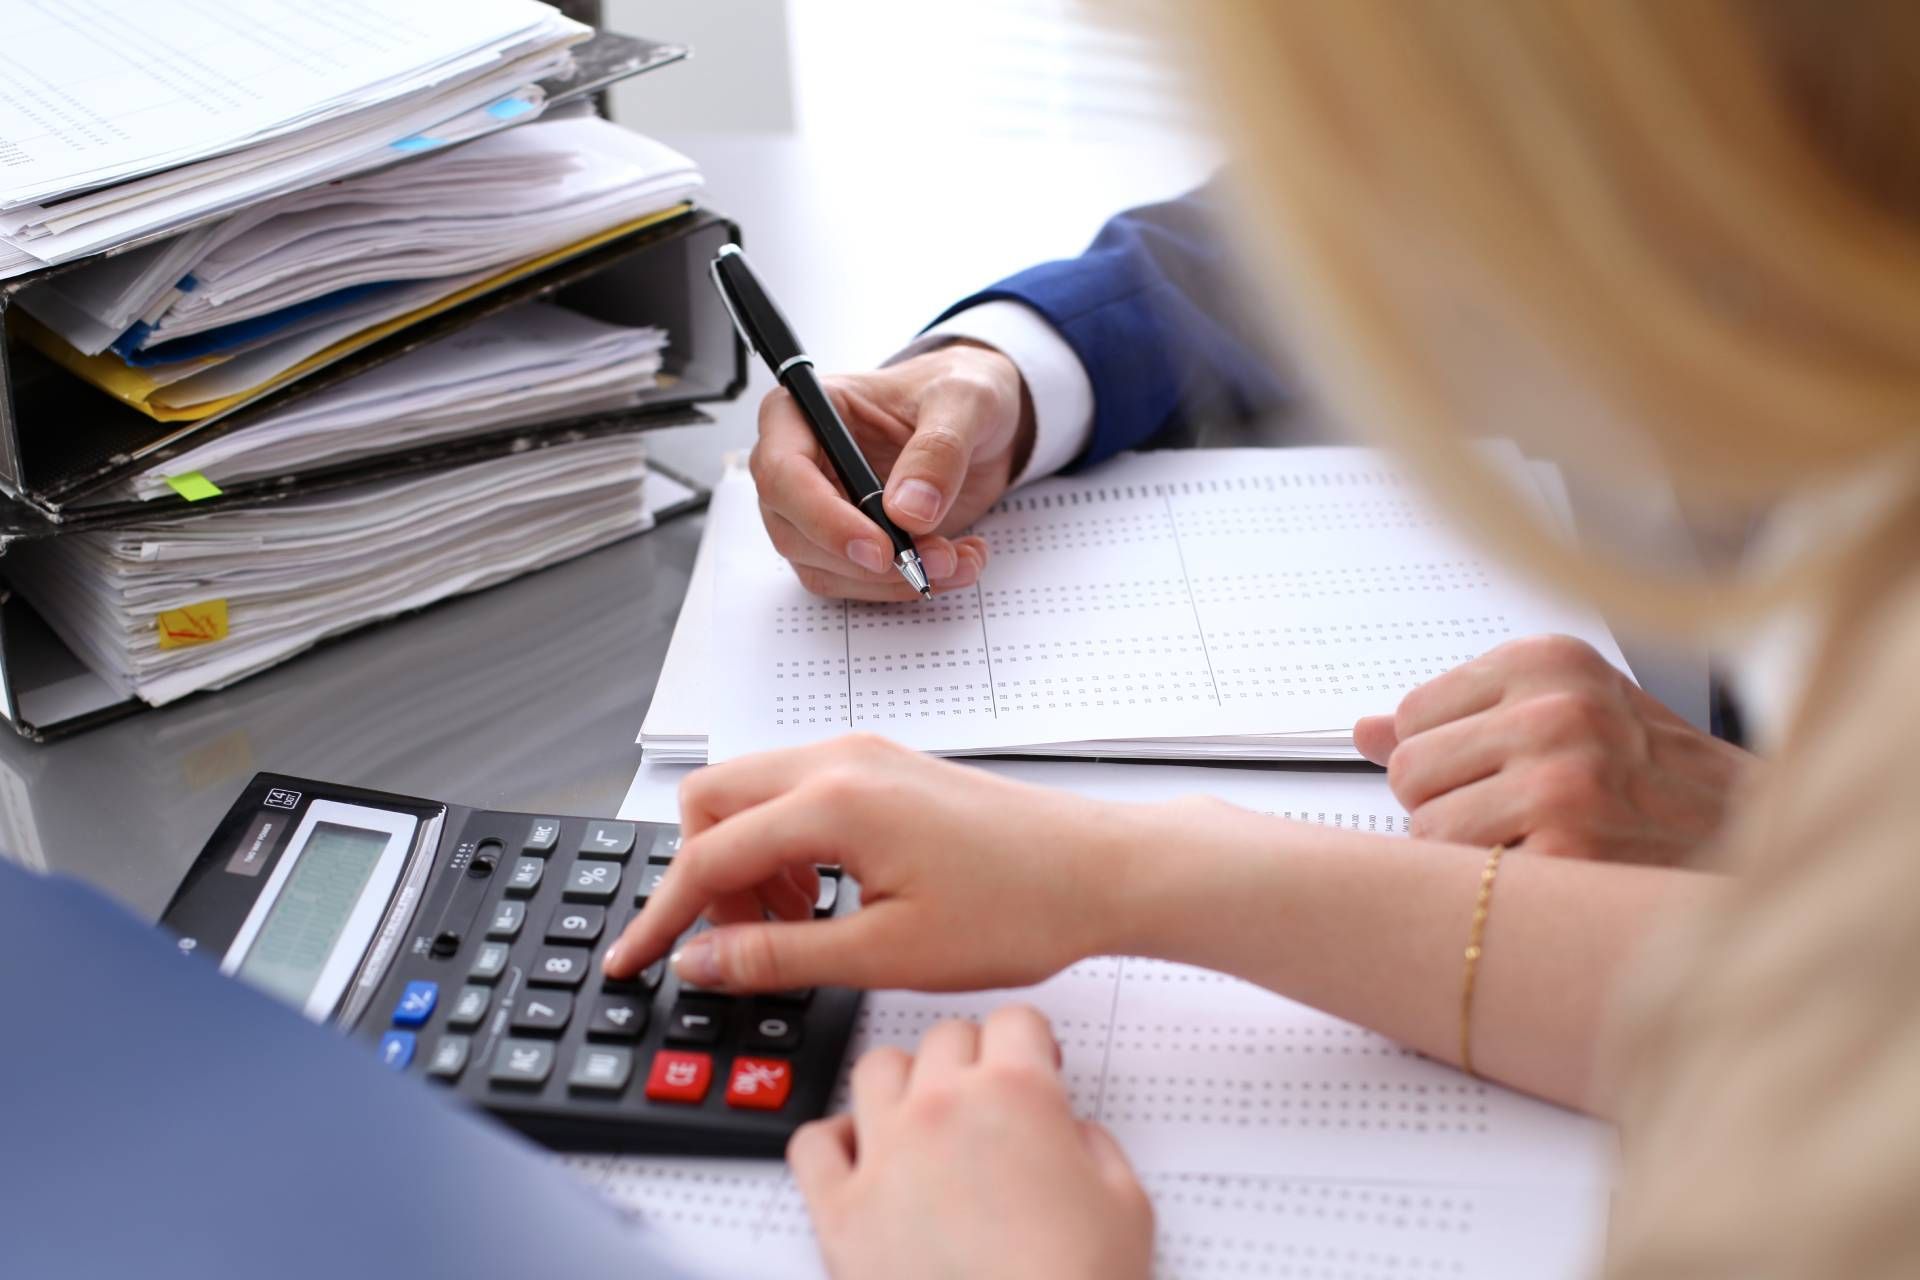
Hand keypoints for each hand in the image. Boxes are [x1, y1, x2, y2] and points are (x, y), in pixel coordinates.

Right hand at [601, 735, 1138, 991]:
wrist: (1102, 871)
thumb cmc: (1018, 907)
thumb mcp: (886, 953)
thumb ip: (778, 955)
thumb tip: (701, 960)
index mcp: (834, 800)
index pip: (706, 854)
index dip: (662, 917)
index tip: (632, 961)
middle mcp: (841, 758)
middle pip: (712, 800)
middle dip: (699, 874)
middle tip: (727, 943)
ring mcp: (865, 754)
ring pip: (752, 792)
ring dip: (743, 859)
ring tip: (788, 929)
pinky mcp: (885, 767)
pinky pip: (797, 793)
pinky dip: (783, 844)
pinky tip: (822, 899)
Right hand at [750, 341, 1032, 599]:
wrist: (981, 421)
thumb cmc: (957, 390)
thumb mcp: (965, 400)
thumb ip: (939, 449)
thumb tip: (908, 510)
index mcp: (804, 411)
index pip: (783, 472)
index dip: (823, 518)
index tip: (881, 548)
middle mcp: (799, 463)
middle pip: (794, 532)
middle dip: (866, 561)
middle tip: (936, 560)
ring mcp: (818, 508)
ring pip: (824, 569)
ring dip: (890, 582)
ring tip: (957, 559)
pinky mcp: (845, 542)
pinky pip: (857, 582)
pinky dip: (903, 587)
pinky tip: (955, 561)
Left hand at [789, 1006, 1152, 1279]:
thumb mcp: (1127, 1205)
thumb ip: (1095, 1147)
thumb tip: (1071, 1134)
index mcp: (1016, 1095)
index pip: (1015, 1021)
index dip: (1031, 1045)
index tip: (1034, 1066)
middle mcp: (941, 1110)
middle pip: (944, 1038)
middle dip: (972, 1060)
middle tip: (988, 1101)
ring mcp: (883, 1156)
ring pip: (875, 1070)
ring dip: (903, 1084)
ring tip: (924, 1119)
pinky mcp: (839, 1212)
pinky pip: (812, 1144)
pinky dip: (833, 1141)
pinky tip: (862, 1159)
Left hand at [1353, 635, 1757, 864]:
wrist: (1756, 838)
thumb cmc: (1655, 777)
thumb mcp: (1564, 713)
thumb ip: (1463, 716)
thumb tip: (1362, 730)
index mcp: (1547, 664)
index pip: (1411, 717)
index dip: (1441, 760)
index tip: (1493, 773)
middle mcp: (1554, 711)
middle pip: (1408, 773)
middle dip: (1442, 807)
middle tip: (1511, 818)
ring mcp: (1562, 780)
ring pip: (1427, 832)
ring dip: (1466, 857)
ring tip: (1533, 848)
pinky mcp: (1570, 850)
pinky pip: (1468, 880)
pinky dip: (1498, 892)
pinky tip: (1551, 878)